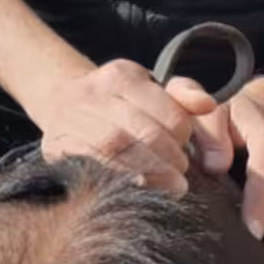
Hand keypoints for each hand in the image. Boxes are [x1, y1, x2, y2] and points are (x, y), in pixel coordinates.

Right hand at [30, 59, 221, 194]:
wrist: (62, 107)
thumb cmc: (121, 107)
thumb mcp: (154, 93)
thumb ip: (185, 97)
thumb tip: (207, 105)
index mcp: (123, 75)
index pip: (169, 113)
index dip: (182, 139)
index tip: (185, 153)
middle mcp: (93, 91)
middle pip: (145, 133)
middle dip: (169, 161)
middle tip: (179, 179)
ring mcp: (70, 117)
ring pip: (116, 146)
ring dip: (148, 174)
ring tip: (165, 187)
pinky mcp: (56, 144)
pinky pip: (92, 162)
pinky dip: (117, 177)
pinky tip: (133, 189)